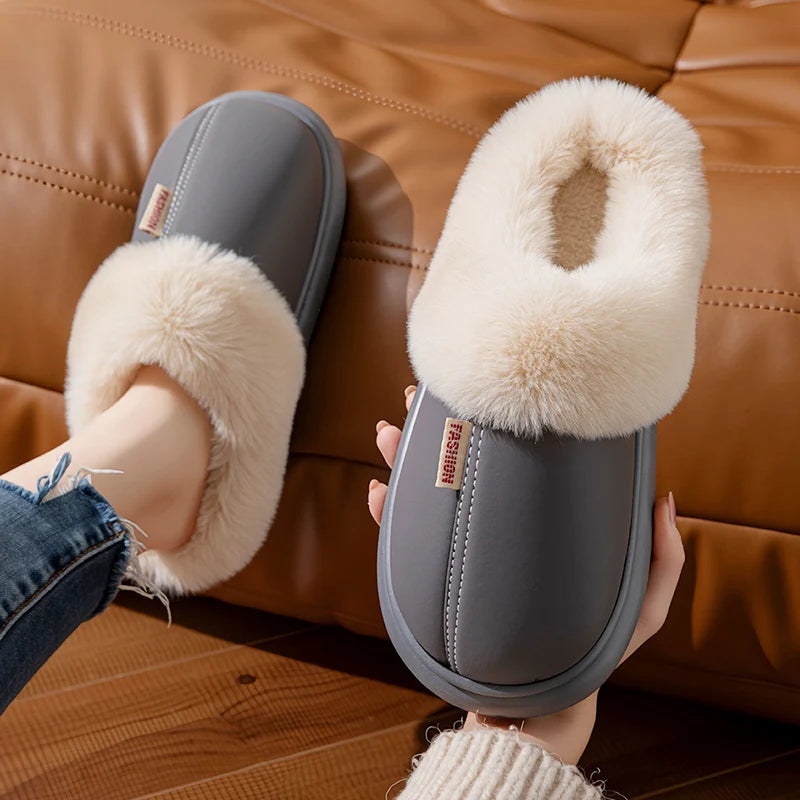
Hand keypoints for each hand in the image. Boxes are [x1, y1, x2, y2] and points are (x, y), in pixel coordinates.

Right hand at [368, 386, 684, 764]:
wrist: (543, 704)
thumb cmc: (594, 654)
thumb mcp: (640, 611)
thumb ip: (660, 561)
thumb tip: (662, 498)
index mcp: (540, 525)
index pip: (520, 462)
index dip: (503, 424)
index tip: (493, 393)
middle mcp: (501, 529)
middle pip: (466, 466)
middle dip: (441, 430)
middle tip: (421, 398)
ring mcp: (468, 552)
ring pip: (430, 493)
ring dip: (405, 460)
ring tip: (387, 433)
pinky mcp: (442, 582)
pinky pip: (408, 544)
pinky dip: (387, 517)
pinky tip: (377, 495)